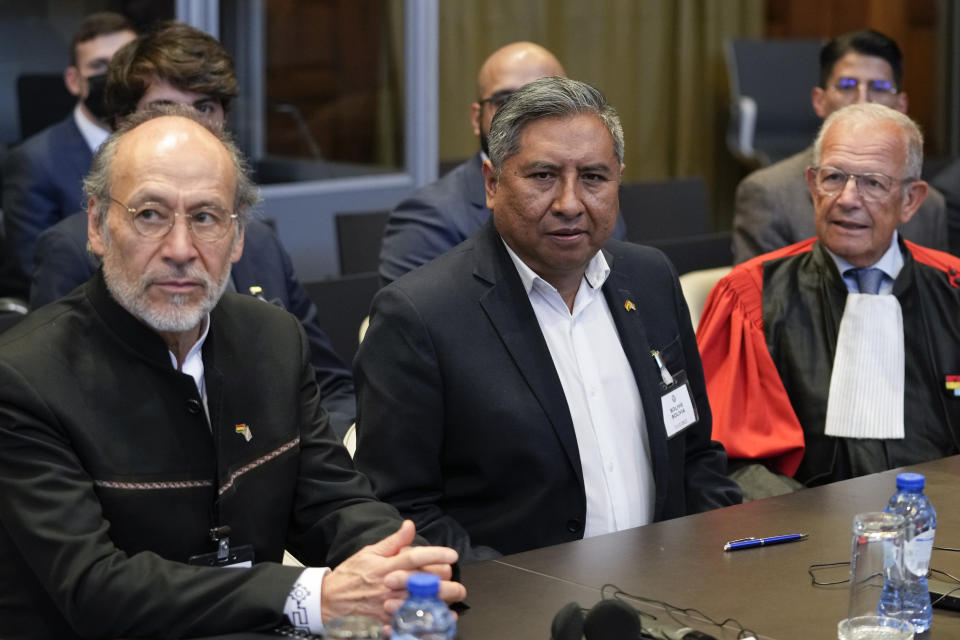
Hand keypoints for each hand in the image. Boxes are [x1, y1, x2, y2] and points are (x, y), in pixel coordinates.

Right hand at [321, 520, 465, 623]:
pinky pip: (412, 622)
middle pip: (423, 583)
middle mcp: (390, 586)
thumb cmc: (350, 575)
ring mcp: (389, 606)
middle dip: (444, 580)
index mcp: (386, 567)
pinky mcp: (387, 621)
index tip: (452, 554)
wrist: (327, 601)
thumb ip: (393, 541)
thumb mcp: (369, 553)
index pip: (415, 558)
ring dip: (442, 599)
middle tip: (452, 575)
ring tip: (455, 594)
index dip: (436, 555)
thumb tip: (409, 525)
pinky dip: (430, 621)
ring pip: (422, 603)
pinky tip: (443, 617)